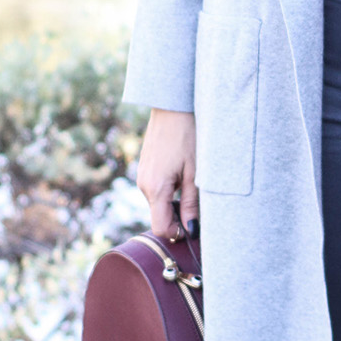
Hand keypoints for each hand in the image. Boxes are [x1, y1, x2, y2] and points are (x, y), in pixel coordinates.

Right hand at [137, 109, 198, 240]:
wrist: (172, 108)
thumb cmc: (187, 137)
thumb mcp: (195, 173)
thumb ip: (192, 204)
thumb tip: (192, 230)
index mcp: (156, 189)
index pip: (161, 228)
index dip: (178, 233)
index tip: (194, 226)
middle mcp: (143, 185)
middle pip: (160, 216)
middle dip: (178, 216)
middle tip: (198, 200)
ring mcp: (142, 176)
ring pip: (159, 202)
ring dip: (174, 201)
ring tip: (190, 180)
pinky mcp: (144, 169)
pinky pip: (156, 189)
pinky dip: (169, 189)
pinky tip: (181, 171)